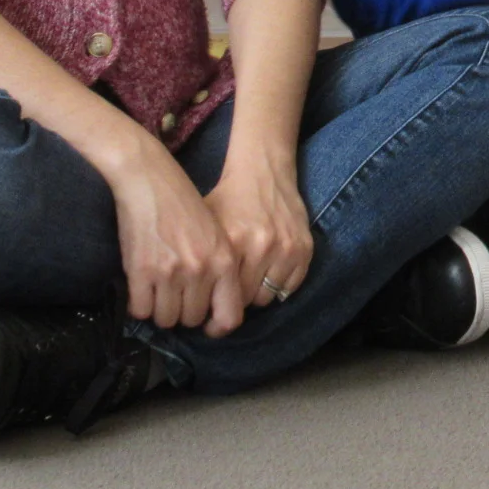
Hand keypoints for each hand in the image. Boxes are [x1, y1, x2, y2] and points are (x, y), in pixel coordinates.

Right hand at [104, 136, 247, 336]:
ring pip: (166, 319)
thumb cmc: (185, 207)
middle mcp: (202, 270)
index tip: (206, 325)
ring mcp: (171, 272)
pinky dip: (139, 305)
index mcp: (225, 261)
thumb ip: (220, 270)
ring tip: (157, 293)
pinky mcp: (142, 271)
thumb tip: (214, 311)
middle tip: (174, 298)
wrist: (151, 181)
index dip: (216, 327)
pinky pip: (140, 310)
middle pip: (192, 320)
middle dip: (182, 313)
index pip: (229, 317)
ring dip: (160, 311)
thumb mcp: (217, 235)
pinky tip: (141, 289)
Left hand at [205, 147, 312, 311]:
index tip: (210, 317)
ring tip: (246, 284)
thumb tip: (183, 302)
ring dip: (257, 295)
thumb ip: (199, 263)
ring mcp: (286, 248)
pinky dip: (278, 287)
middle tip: (228, 298)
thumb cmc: (229, 199)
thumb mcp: (205, 225)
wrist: (264, 171)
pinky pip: (290, 287)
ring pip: (269, 297)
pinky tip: (266, 275)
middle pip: (246, 300)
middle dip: (235, 302)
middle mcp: (262, 246)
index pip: (224, 296)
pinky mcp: (305, 248)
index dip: (215, 309)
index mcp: (233, 242)